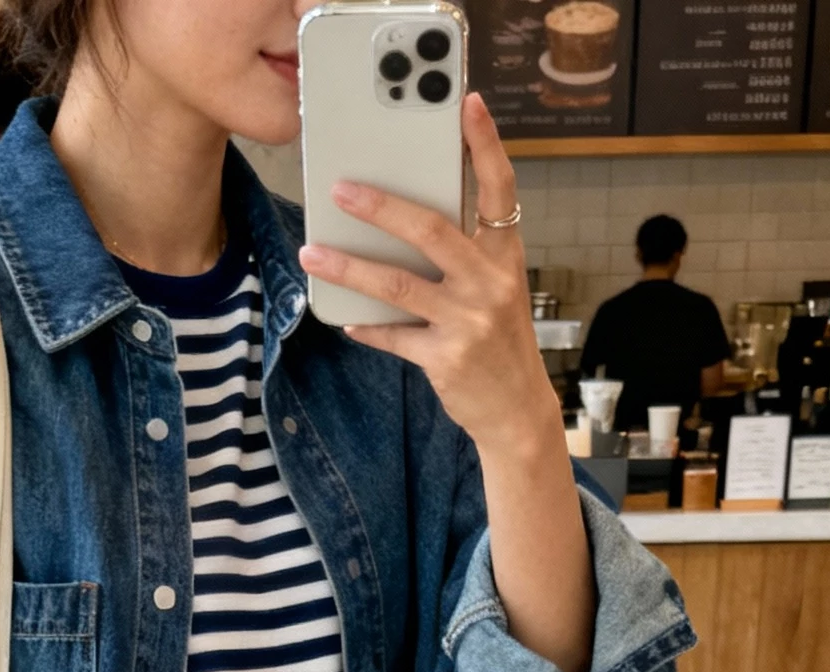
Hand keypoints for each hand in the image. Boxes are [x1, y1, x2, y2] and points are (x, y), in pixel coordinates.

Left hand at [298, 91, 556, 464]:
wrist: (517, 410)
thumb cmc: (499, 341)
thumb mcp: (496, 289)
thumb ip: (463, 255)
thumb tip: (403, 223)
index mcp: (504, 256)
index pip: (499, 189)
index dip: (485, 144)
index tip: (468, 104)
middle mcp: (489, 283)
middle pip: (430, 230)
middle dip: (381, 206)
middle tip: (340, 189)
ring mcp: (467, 322)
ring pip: (397, 285)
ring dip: (349, 267)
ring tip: (312, 251)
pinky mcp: (445, 359)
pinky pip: (393, 336)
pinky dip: (366, 327)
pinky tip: (344, 319)